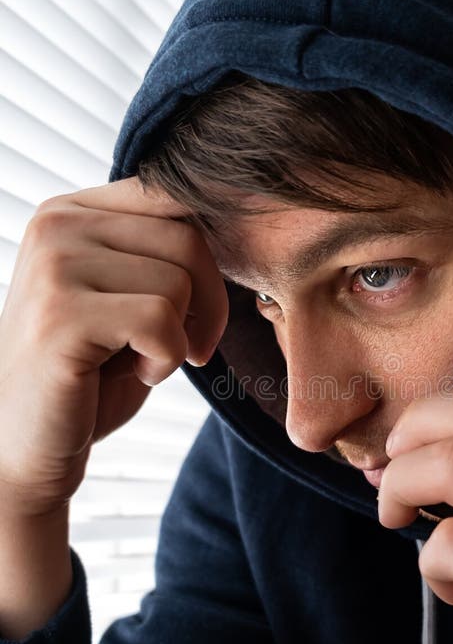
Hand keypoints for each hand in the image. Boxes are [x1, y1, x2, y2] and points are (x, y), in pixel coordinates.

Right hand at [0, 177, 227, 519]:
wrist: (27, 443)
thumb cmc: (90, 372)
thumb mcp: (128, 296)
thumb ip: (161, 252)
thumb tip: (234, 216)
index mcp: (73, 211)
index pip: (175, 199)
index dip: (207, 263)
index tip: (195, 311)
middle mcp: (57, 224)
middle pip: (188, 240)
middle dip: (206, 304)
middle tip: (180, 346)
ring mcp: (54, 265)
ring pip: (179, 283)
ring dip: (177, 338)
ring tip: (136, 360)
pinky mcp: (61, 314)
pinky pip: (162, 322)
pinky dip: (165, 361)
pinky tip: (130, 374)